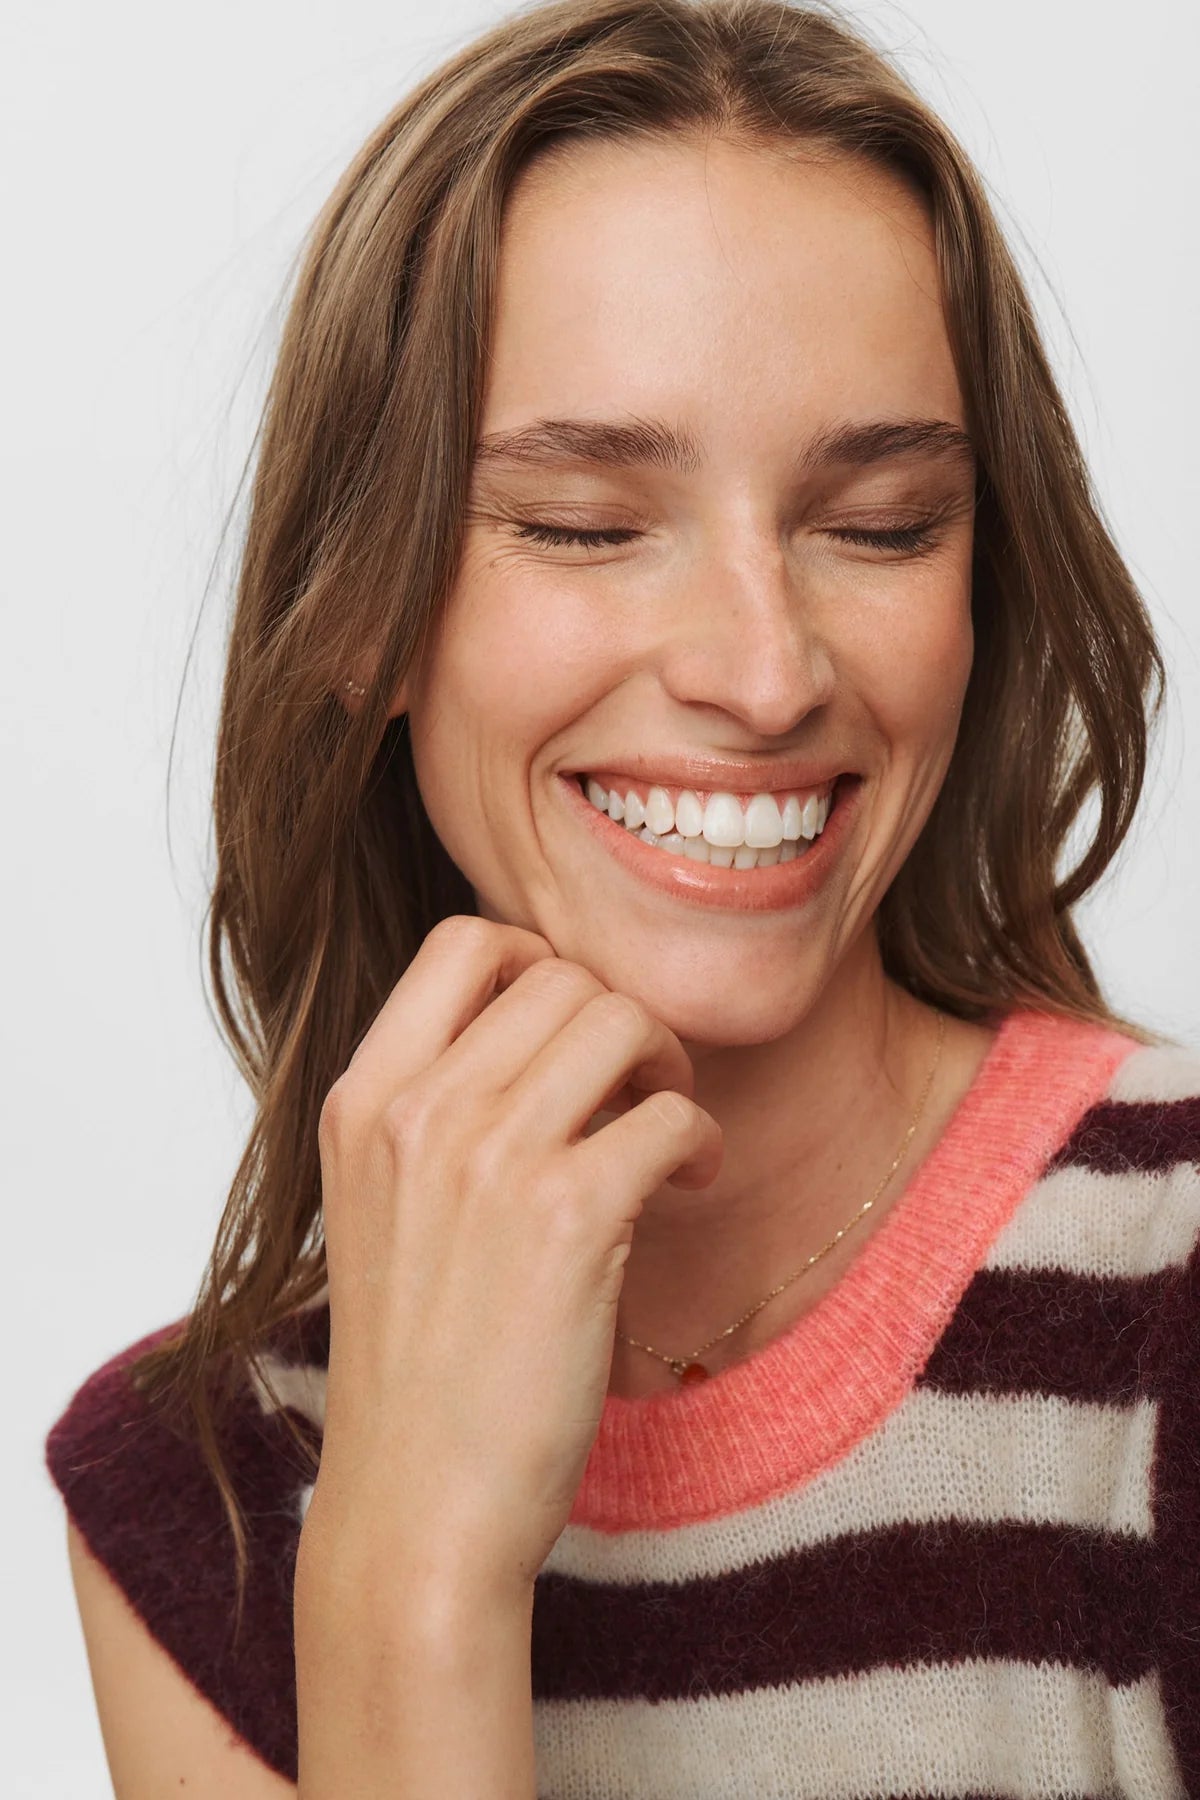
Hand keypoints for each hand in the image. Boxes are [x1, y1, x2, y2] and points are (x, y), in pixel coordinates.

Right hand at [300, 914, 722, 1604]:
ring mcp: (486, 1159)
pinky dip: (701, 1141)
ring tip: (669, 1133)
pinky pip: (669, 1116)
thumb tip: (555, 1026)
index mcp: (361, 1101)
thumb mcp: (381, 1208)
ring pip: (619, 1022)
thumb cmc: (417, 1365)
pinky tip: (692, 1185)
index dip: (540, 960)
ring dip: (667, 1067)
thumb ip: (436, 1110)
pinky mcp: (565, 1218)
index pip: (461, 941)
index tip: (575, 1027)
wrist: (418, 1504)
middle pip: (560, 977)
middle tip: (642, 1090)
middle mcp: (414, 1112)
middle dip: (620, 1021)